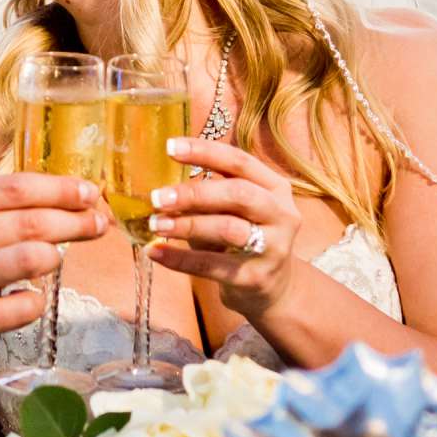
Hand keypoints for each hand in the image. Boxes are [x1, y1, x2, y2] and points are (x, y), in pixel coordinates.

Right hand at [0, 173, 110, 364]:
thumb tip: (43, 199)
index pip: (18, 187)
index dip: (62, 189)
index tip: (89, 192)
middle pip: (35, 221)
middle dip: (77, 220)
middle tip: (98, 224)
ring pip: (34, 259)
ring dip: (56, 256)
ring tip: (56, 257)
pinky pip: (23, 307)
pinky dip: (35, 300)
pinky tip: (27, 296)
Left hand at [144, 135, 301, 320]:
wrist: (273, 288)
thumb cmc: (245, 236)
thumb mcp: (236, 209)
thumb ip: (211, 192)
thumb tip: (162, 184)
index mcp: (274, 187)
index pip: (240, 161)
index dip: (205, 152)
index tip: (169, 147)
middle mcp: (281, 214)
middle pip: (238, 193)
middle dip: (194, 193)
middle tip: (157, 197)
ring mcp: (273, 247)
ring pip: (228, 228)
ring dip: (187, 224)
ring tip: (155, 224)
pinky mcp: (256, 277)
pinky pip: (213, 265)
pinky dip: (180, 258)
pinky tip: (156, 251)